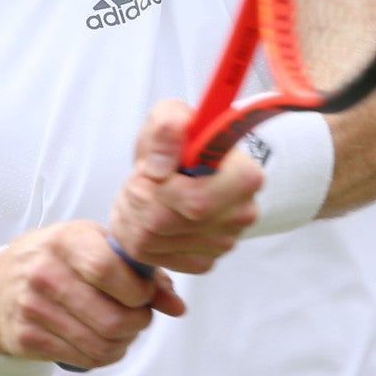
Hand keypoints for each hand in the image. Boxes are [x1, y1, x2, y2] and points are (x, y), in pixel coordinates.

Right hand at [0, 221, 185, 369]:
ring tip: (122, 330)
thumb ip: (140, 272)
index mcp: (65, 240)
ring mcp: (33, 308)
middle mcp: (44, 273)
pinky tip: (102, 341)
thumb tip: (176, 306)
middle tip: (138, 317)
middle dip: (138, 324)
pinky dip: (104, 355)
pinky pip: (85, 359)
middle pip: (112, 318)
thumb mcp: (94, 248)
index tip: (144, 294)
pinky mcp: (28, 338)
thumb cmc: (59, 260)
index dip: (138, 290)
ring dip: (124, 343)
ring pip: (102, 344)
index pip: (108, 269)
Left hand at [109, 100, 263, 274]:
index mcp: (245, 177)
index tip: (153, 169)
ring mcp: (223, 243)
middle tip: (136, 181)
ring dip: (130, 214)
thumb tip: (161, 165)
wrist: (183, 168)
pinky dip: (135, 235)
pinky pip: (151, 257)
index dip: (159, 188)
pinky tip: (143, 215)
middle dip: (136, 198)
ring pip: (150, 241)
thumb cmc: (182, 141)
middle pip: (164, 223)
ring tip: (138, 194)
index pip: (195, 202)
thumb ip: (167, 126)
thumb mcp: (171, 115)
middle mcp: (241, 215)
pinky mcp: (203, 261)